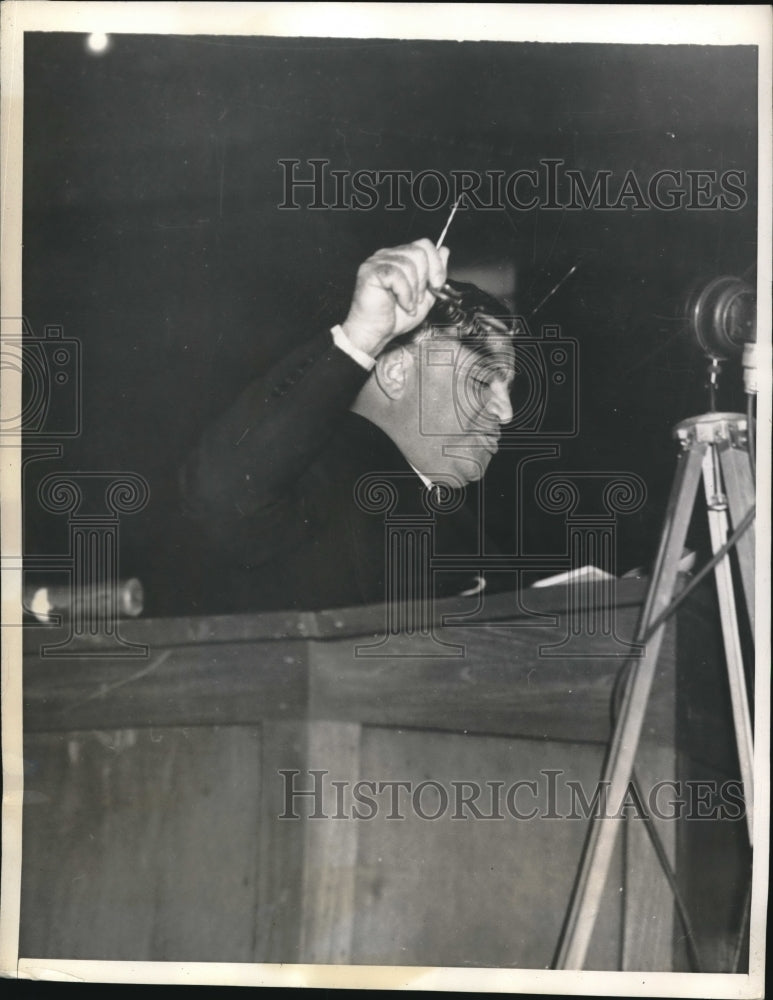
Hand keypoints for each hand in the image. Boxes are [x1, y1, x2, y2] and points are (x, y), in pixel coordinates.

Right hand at [341, 239, 449, 357]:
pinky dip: (404, 293)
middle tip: (419, 298)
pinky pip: (396, 274)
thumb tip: (444, 251)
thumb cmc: (395, 317)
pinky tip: (402, 304)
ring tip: (409, 304)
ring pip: (409, 263)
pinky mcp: (371, 271)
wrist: (377, 332)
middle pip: (419, 251)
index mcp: (400, 257)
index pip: (424, 245)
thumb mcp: (425, 295)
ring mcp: (377, 261)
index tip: (437, 284)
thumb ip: (435, 273)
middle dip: (425, 279)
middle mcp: (388, 255)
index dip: (436, 264)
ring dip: (414, 290)